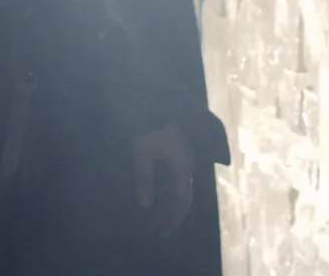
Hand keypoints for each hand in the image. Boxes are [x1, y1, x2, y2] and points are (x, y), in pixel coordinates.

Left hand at [129, 121, 195, 237]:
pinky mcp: (176, 149)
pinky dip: (164, 189)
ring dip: (166, 202)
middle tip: (155, 230)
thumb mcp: (141, 150)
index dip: (174, 219)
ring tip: (151, 216)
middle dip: (169, 214)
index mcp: (182, 164)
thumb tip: (146, 205)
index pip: (183, 200)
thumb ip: (144, 177)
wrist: (155, 96)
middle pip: (182, 195)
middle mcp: (187, 162)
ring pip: (178, 186)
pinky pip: (173, 176)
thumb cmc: (148, 122)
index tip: (163, 233)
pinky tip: (153, 193)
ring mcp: (183, 155)